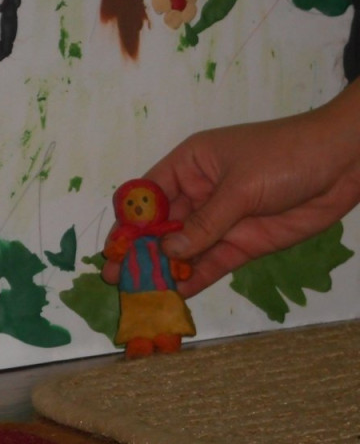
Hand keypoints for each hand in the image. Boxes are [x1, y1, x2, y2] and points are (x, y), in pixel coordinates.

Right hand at [102, 79, 359, 296]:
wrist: (343, 164)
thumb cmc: (284, 157)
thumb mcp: (239, 186)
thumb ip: (204, 223)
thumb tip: (168, 253)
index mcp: (189, 166)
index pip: (148, 195)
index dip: (129, 220)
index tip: (114, 247)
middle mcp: (198, 194)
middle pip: (161, 227)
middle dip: (140, 251)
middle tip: (116, 278)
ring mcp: (220, 221)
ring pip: (183, 249)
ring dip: (164, 269)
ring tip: (142, 293)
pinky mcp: (242, 243)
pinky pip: (212, 263)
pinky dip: (196, 277)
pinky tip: (178, 292)